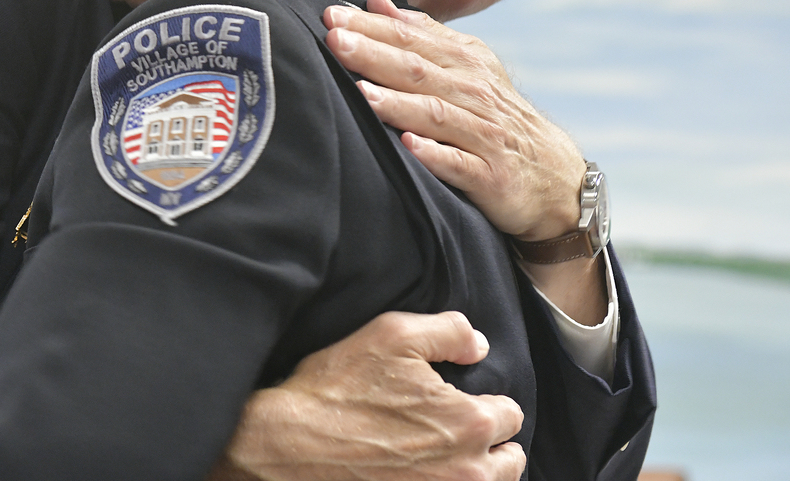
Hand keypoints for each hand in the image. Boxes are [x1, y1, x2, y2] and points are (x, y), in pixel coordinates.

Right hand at [209, 311, 524, 480]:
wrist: (287, 446)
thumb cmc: (336, 391)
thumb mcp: (390, 336)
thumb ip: (448, 332)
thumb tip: (478, 347)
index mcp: (469, 422)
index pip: (510, 415)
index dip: (484, 402)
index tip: (457, 400)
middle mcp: (467, 471)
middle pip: (511, 462)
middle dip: (490, 444)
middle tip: (452, 431)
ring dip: (474, 472)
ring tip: (439, 458)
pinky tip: (418, 473)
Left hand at [322, 0, 583, 241]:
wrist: (555, 177)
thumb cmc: (497, 117)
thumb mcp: (469, 67)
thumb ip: (423, 34)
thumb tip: (374, 2)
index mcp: (466, 63)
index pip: (413, 38)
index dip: (372, 27)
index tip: (332, 16)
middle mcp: (476, 93)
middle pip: (418, 70)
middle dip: (375, 55)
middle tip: (335, 41)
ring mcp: (484, 135)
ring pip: (436, 114)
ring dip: (398, 103)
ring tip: (361, 92)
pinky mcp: (491, 176)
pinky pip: (460, 164)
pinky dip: (435, 154)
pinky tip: (408, 145)